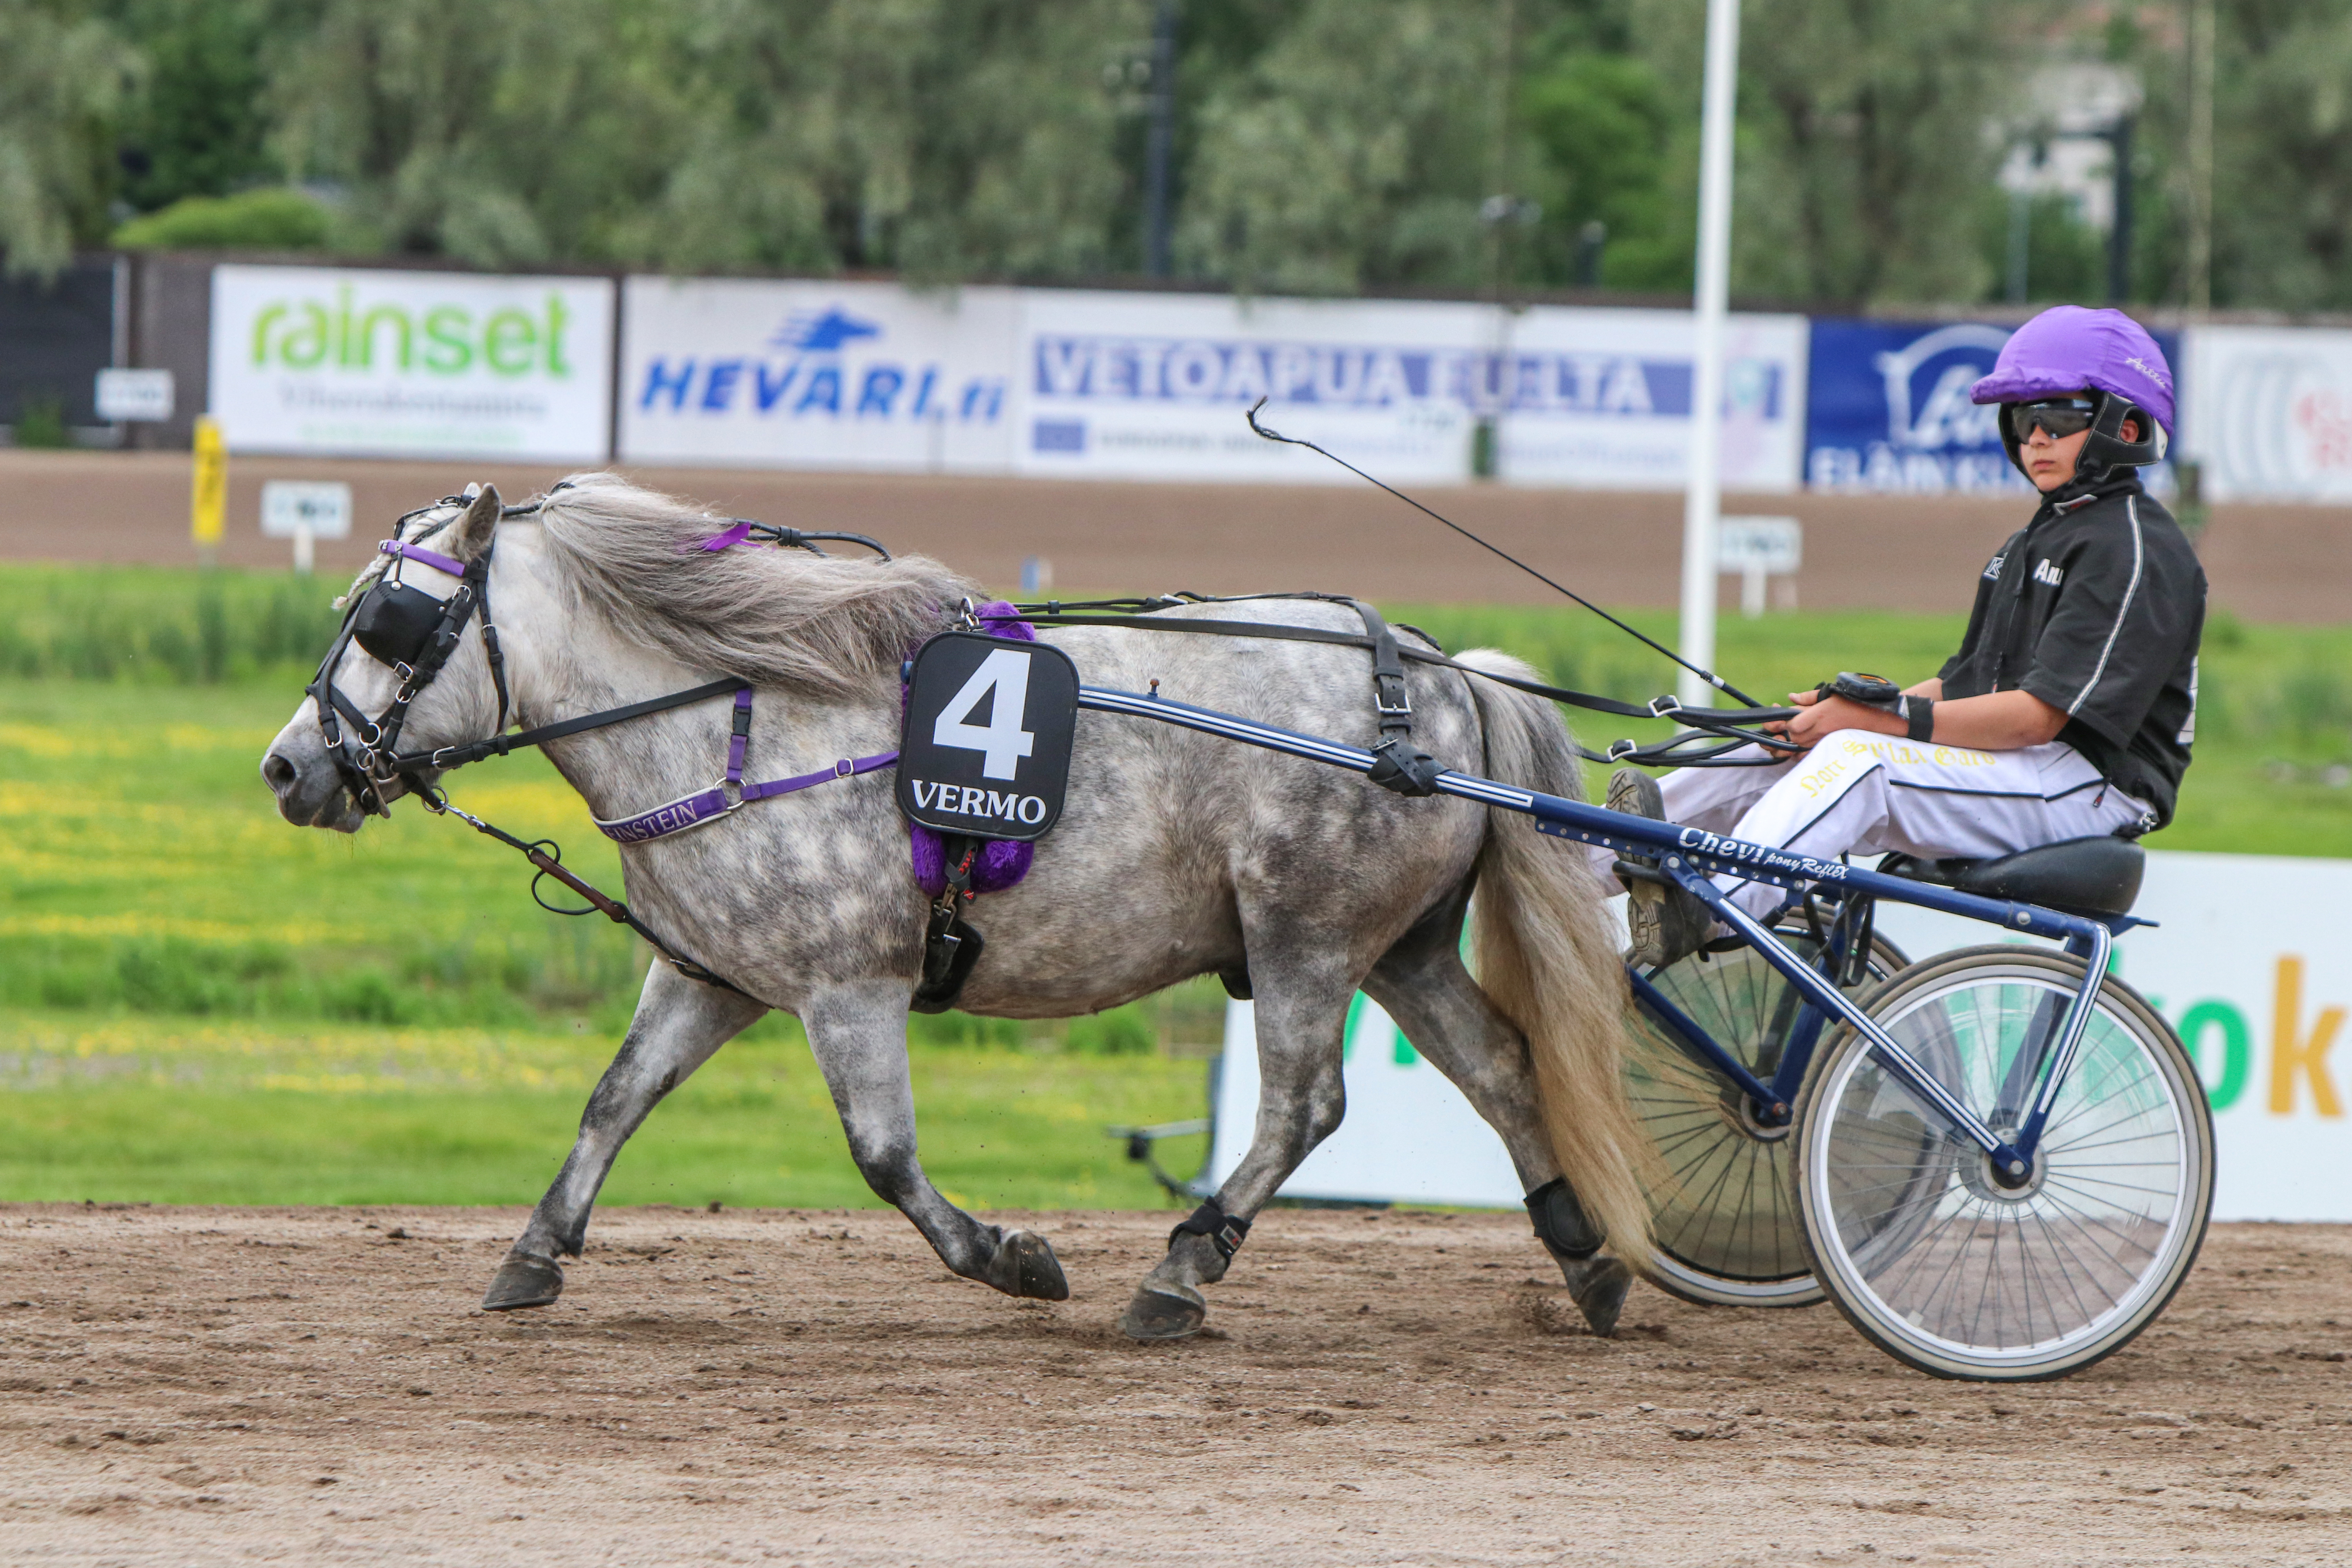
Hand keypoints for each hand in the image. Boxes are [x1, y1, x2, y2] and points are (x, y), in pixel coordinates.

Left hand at [1763, 688, 1899, 751]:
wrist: (1877, 717)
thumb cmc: (1854, 703)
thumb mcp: (1830, 694)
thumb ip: (1808, 697)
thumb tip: (1790, 698)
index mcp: (1819, 714)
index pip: (1791, 724)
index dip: (1780, 722)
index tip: (1777, 715)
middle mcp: (1820, 730)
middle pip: (1791, 737)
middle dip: (1780, 733)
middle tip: (1775, 726)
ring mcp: (1824, 741)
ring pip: (1797, 748)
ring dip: (1787, 744)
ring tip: (1779, 738)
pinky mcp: (1828, 749)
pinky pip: (1807, 756)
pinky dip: (1798, 753)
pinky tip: (1794, 746)